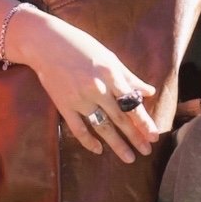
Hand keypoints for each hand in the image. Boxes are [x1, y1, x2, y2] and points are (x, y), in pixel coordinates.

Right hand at [11, 11, 160, 162]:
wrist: (46, 43)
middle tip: (147, 151)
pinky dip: (88, 141)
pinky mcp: (64, 105)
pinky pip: (78, 128)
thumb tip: (149, 91)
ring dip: (117, 144)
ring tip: (129, 158)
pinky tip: (99, 150)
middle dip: (135, 136)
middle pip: (120, 118)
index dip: (144, 121)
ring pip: (102, 126)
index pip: (132, 103)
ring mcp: (79, 98)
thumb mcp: (109, 57)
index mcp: (110, 74)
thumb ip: (129, 76)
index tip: (154, 135)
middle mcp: (96, 88)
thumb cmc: (81, 46)